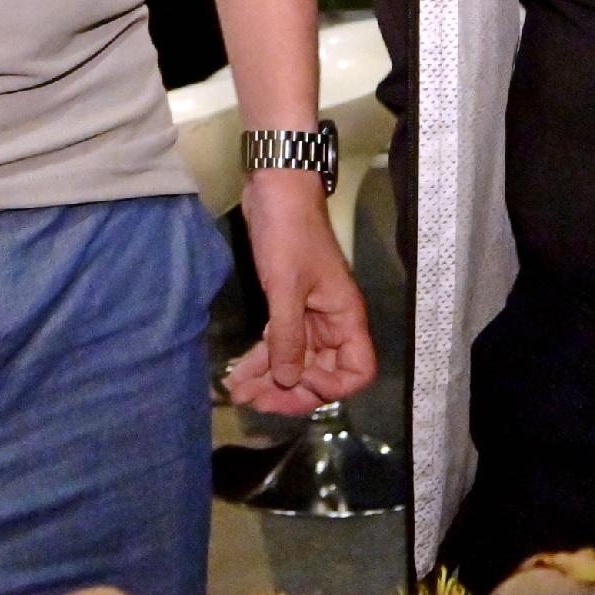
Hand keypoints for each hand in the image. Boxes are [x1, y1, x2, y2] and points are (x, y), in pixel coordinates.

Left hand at [226, 172, 376, 416]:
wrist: (276, 191)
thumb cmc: (289, 234)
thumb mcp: (286, 287)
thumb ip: (289, 337)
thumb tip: (289, 382)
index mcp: (345, 317)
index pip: (357, 370)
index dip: (332, 386)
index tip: (299, 383)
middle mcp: (332, 322)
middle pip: (321, 373)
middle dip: (290, 391)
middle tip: (255, 402)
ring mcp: (309, 316)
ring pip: (296, 362)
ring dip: (269, 380)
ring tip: (238, 393)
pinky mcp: (287, 307)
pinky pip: (280, 344)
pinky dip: (261, 361)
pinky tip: (238, 374)